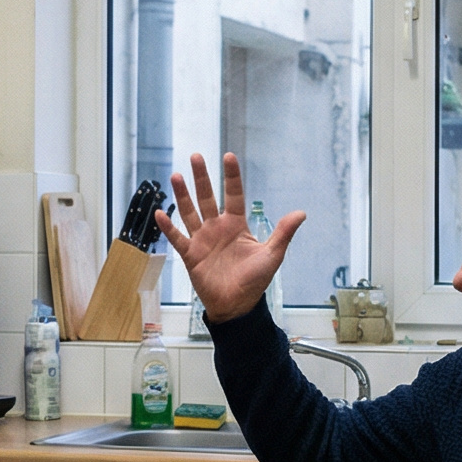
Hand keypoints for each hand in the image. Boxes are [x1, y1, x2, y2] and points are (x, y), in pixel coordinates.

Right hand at [156, 151, 304, 323]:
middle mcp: (217, 228)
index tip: (229, 156)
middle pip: (207, 197)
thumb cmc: (255, 281)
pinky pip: (177, 238)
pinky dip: (168, 227)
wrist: (237, 305)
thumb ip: (283, 233)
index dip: (231, 176)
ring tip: (177, 176)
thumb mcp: (272, 255)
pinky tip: (160, 213)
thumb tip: (301, 213)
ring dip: (183, 195)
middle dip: (202, 178)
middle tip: (196, 156)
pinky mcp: (190, 255)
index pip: (234, 194)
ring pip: (190, 212)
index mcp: (236, 225)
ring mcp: (202, 240)